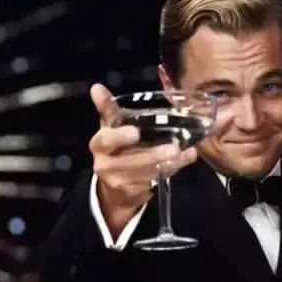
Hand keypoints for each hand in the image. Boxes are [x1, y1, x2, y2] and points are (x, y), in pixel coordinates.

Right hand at [88, 83, 196, 234]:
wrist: (113, 189)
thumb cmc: (115, 150)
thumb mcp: (110, 128)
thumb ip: (107, 108)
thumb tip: (96, 87)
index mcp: (99, 145)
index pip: (106, 140)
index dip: (119, 136)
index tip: (135, 132)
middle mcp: (104, 165)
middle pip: (130, 161)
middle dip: (152, 155)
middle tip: (174, 148)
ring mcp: (118, 182)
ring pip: (146, 172)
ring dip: (169, 163)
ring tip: (186, 152)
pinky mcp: (133, 193)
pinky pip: (155, 180)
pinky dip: (171, 169)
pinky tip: (185, 159)